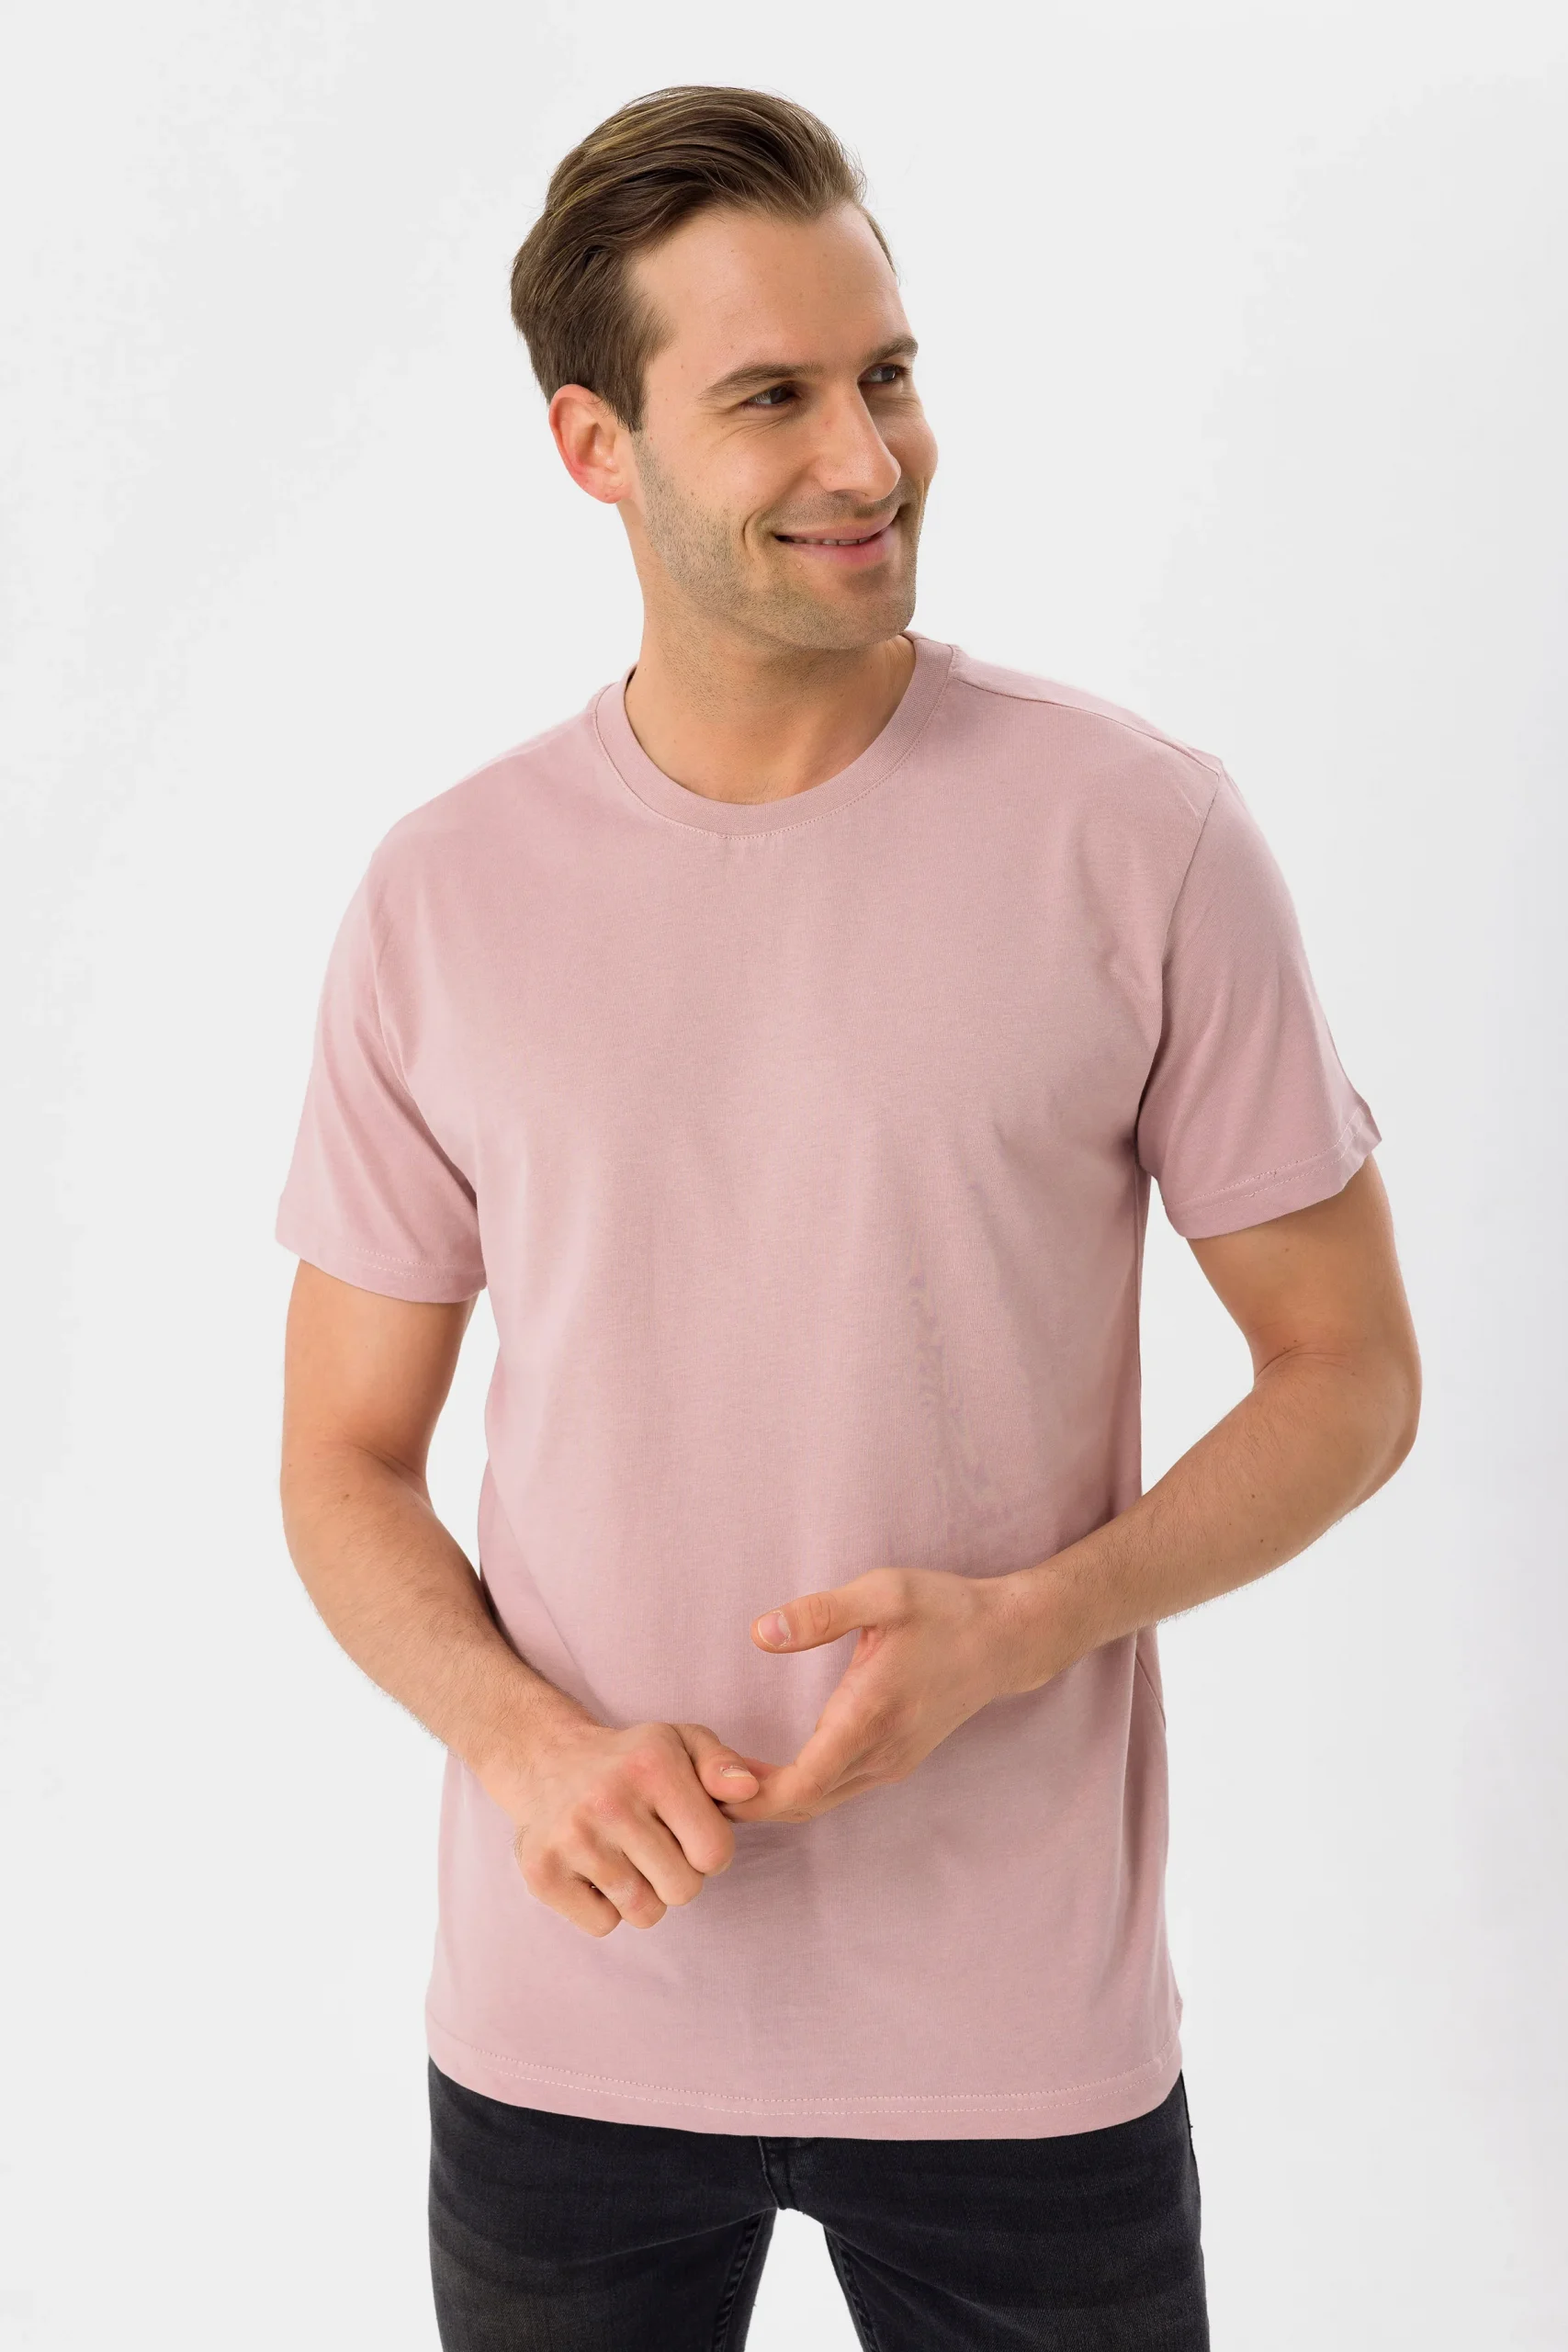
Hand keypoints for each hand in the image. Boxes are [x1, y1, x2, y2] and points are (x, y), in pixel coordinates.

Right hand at [488, 1718, 773, 1936]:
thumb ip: (723, 1765)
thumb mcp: (682, 1744)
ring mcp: (571, 1838)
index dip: (710, 1850)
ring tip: (625, 1855)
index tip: (688, 1831)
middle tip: (653, 1844)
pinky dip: (606, 1908)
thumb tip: (748, 1789)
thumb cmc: (632, 1762)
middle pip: (683, 1890)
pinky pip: (604, 1925)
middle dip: (678, 1874)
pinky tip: (595, 1869)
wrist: (548, 1762)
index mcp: (653, 1765)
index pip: (716, 1853)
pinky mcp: (542, 1873)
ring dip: (644, 1894)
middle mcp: (609, 1800)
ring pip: (645, 1913)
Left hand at [718, 1566, 1024, 1825]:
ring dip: (768, 1799)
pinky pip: (834, 1790)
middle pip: (801, 1805)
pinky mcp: (894, 1760)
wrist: (1006, 1639)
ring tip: (713, 1777)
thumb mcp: (883, 1593)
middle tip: (689, 1784)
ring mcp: (890, 1762)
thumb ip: (820, 1613)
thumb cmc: (944, 1609)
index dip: (749, 1795)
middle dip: (745, 1804)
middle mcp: (881, 1753)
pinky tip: (761, 1770)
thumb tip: (759, 1633)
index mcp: (871, 1717)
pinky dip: (795, 1789)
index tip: (704, 1780)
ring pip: (818, 1803)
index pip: (800, 1785)